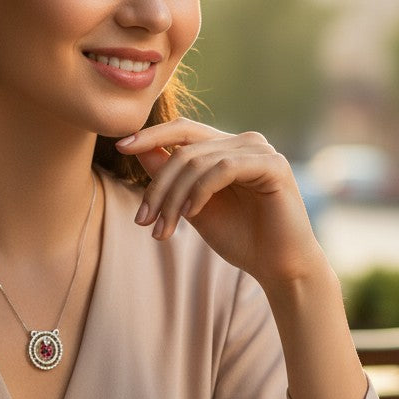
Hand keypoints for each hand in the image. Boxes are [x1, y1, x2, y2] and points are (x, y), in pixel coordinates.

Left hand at [116, 119, 321, 284]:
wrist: (279, 267)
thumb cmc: (240, 238)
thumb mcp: (193, 207)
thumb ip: (171, 179)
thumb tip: (139, 150)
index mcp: (227, 147)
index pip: (183, 131)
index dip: (150, 136)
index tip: (120, 148)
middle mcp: (245, 142)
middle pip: (184, 149)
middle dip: (158, 186)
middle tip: (143, 221)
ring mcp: (261, 151)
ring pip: (199, 161)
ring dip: (174, 197)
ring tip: (164, 229)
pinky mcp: (274, 165)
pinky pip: (224, 168)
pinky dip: (201, 191)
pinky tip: (191, 214)